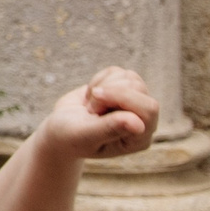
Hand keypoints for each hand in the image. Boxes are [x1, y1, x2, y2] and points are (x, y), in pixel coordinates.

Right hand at [38, 67, 158, 160]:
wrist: (60, 128)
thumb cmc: (71, 137)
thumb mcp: (85, 136)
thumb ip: (110, 129)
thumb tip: (138, 123)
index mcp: (139, 138)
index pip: (148, 109)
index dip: (122, 97)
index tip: (94, 100)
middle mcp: (143, 120)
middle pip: (138, 89)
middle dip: (110, 92)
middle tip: (90, 109)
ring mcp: (134, 103)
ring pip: (129, 77)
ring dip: (103, 87)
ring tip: (91, 105)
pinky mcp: (123, 88)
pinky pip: (117, 72)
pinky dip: (99, 79)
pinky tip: (92, 96)